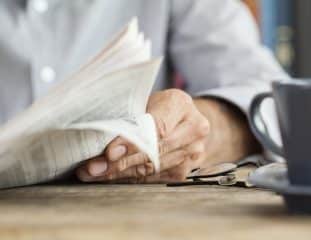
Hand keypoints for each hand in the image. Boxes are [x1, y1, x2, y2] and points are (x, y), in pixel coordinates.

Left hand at [76, 89, 209, 182]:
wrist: (183, 120)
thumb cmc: (157, 107)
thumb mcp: (145, 102)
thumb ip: (130, 118)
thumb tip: (99, 139)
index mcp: (181, 105)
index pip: (157, 127)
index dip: (133, 142)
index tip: (110, 153)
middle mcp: (193, 130)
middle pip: (155, 152)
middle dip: (121, 162)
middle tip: (94, 168)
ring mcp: (192, 154)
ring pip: (152, 169)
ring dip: (121, 173)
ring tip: (95, 173)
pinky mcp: (183, 172)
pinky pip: (152, 179)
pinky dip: (129, 179)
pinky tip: (110, 177)